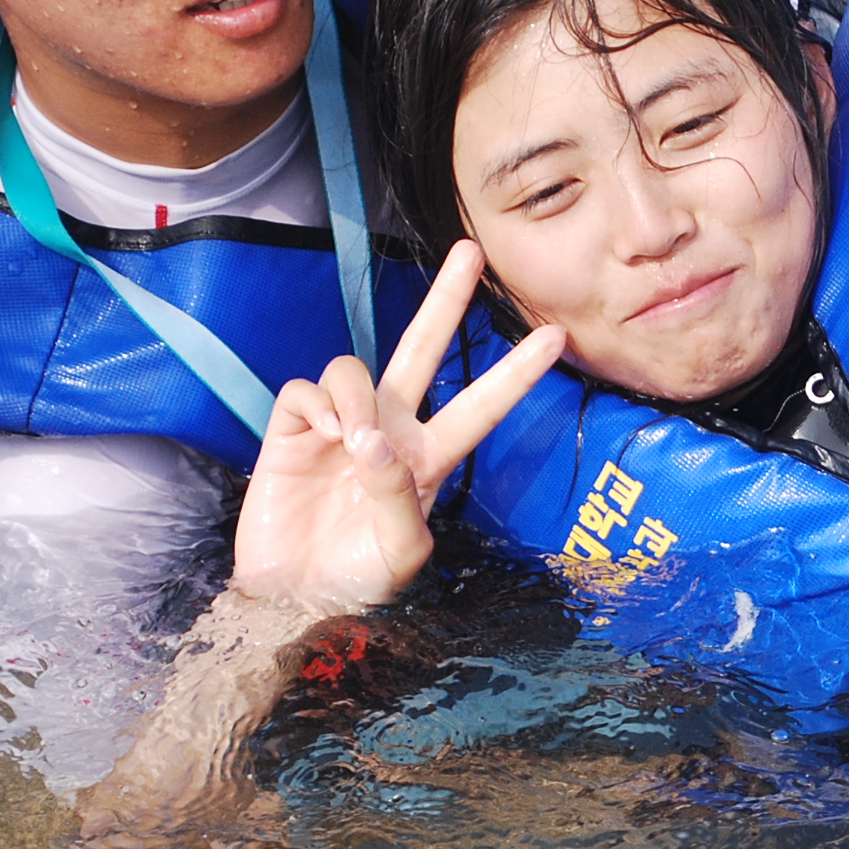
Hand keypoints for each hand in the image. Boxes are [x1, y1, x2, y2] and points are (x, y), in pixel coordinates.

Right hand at [232, 242, 565, 614]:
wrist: (293, 599)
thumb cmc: (357, 581)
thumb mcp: (399, 551)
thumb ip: (395, 495)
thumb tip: (372, 438)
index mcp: (429, 460)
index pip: (480, 405)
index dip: (516, 373)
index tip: (556, 336)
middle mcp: (390, 431)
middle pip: (422, 349)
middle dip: (445, 300)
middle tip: (471, 249)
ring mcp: (341, 426)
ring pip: (354, 368)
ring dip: (356, 396)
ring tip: (352, 441)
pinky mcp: (292, 430)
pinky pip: (305, 390)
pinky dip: (318, 405)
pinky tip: (324, 437)